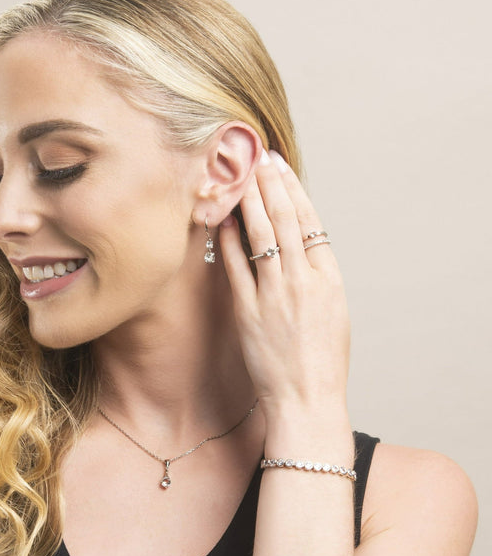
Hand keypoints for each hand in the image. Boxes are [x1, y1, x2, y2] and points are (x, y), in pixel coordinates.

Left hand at [218, 150, 349, 416]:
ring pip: (260, 236)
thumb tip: (296, 244)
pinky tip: (221, 219)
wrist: (306, 399)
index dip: (293, 190)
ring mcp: (274, 294)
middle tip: (256, 156)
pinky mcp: (248, 311)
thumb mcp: (333, 312)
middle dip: (269, 183)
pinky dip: (228, 239)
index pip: (309, 222)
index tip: (280, 167)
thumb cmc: (322, 360)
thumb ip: (316, 276)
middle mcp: (302, 280)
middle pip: (284, 220)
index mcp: (329, 279)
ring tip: (240, 175)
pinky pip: (235, 266)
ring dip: (249, 201)